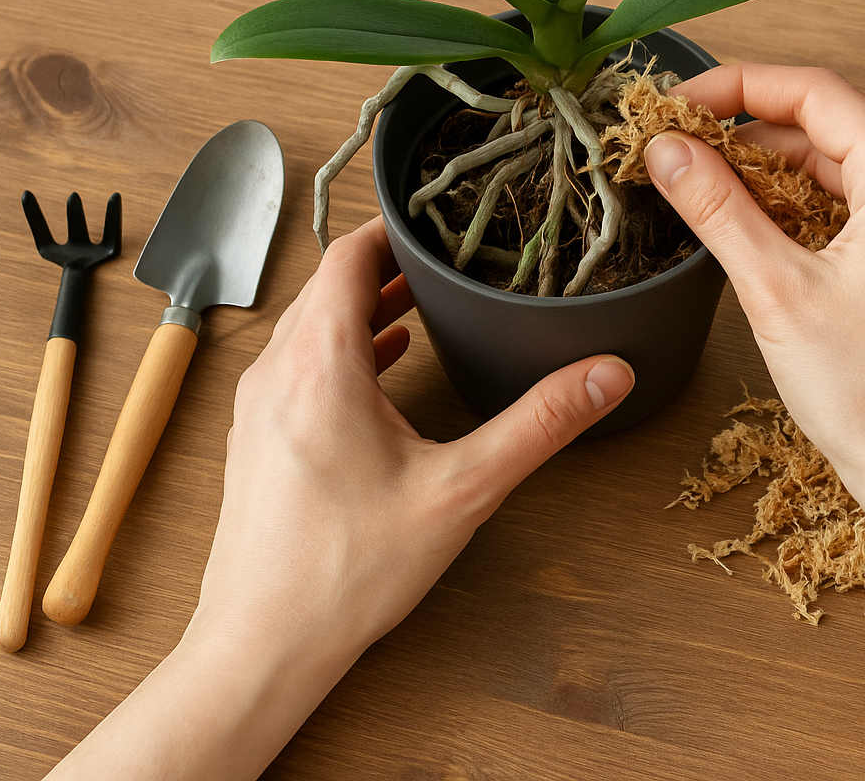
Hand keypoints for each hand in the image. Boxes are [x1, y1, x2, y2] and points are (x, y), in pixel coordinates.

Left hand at [46, 215, 633, 779]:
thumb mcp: (462, 489)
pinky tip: (382, 366)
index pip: (348, 256)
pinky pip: (299, 366)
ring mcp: (259, 407)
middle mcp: (276, 371)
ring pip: (310, 327)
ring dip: (365, 307)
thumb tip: (607, 374)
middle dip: (389, 265)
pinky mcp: (257, 441)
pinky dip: (344, 350)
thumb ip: (539, 424)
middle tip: (449, 257)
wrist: (261, 645)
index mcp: (319, 362)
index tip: (442, 219)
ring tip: (424, 302)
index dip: (396, 229)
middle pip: (328, 286)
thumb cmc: (346, 571)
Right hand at [645, 65, 864, 780]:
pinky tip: (750, 220)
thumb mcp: (774, 290)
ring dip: (770, 166)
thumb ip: (718, 208)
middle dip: (747, 127)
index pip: (814, 93)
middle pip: (826, 124)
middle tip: (676, 143)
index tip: (676, 102)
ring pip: (837, 165)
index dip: (737, 86)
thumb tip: (666, 149)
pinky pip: (852, 205)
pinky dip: (799, 203)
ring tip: (700, 180)